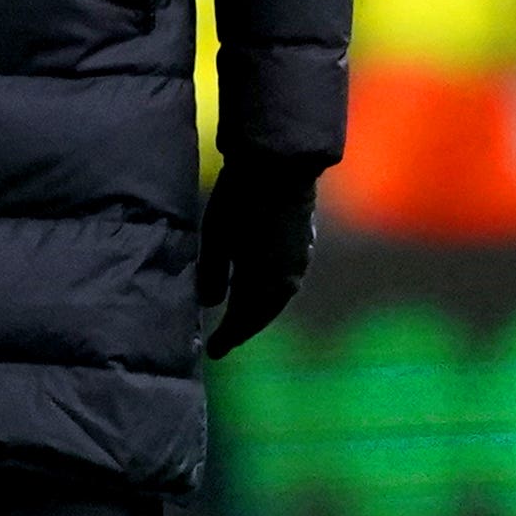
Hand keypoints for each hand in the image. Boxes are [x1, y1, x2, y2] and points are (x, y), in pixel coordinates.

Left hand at [197, 157, 325, 358]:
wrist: (279, 164)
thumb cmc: (240, 200)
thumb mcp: (216, 237)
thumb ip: (212, 273)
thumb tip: (210, 305)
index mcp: (264, 283)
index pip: (243, 321)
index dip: (228, 337)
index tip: (213, 351)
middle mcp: (287, 279)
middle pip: (263, 313)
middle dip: (244, 327)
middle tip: (227, 338)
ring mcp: (300, 261)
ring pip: (278, 297)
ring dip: (260, 309)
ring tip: (242, 315)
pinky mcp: (304, 244)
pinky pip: (287, 280)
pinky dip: (271, 291)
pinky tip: (262, 286)